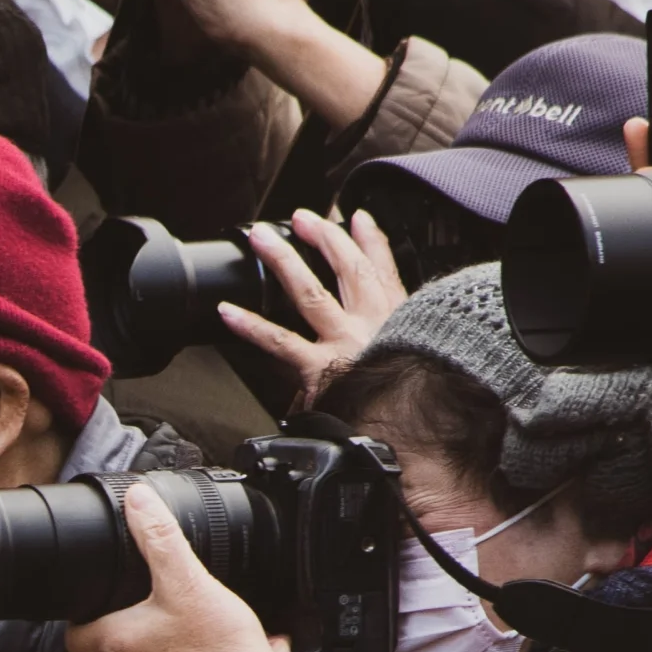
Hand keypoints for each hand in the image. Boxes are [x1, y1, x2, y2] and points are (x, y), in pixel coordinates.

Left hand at [62, 482, 291, 651]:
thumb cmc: (220, 649)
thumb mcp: (188, 581)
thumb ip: (159, 537)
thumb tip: (138, 501)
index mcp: (113, 645)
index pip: (73, 632)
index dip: (85, 612)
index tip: (103, 596)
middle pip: (103, 645)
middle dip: (122, 623)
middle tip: (145, 603)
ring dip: (149, 644)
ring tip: (174, 622)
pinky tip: (194, 645)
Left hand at [222, 208, 408, 412]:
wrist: (407, 433)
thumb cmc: (413, 404)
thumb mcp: (424, 367)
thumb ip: (406, 347)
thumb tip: (401, 347)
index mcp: (401, 323)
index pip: (386, 272)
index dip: (373, 242)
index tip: (359, 220)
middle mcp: (374, 326)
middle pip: (349, 270)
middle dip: (326, 237)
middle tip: (303, 218)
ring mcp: (345, 343)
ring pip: (310, 292)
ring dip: (285, 260)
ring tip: (261, 239)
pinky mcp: (320, 367)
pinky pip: (279, 341)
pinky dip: (250, 325)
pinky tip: (228, 311)